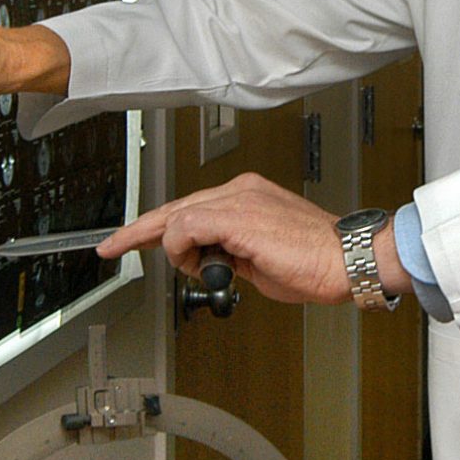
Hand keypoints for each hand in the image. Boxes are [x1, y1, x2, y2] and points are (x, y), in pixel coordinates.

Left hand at [97, 174, 409, 305]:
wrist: (347, 260)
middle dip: (141, 230)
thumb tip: (208, 266)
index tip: (133, 239)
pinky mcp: (237, 214)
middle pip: (175, 207)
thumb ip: (230, 257)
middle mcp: (240, 190)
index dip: (157, 226)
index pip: (190, 208)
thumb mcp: (259, 263)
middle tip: (112, 246)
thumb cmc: (315, 263)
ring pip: (178, 215)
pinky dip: (183, 248)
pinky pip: (188, 226)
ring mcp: (238, 199)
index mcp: (247, 197)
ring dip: (175, 249)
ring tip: (195, 269)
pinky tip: (195, 263)